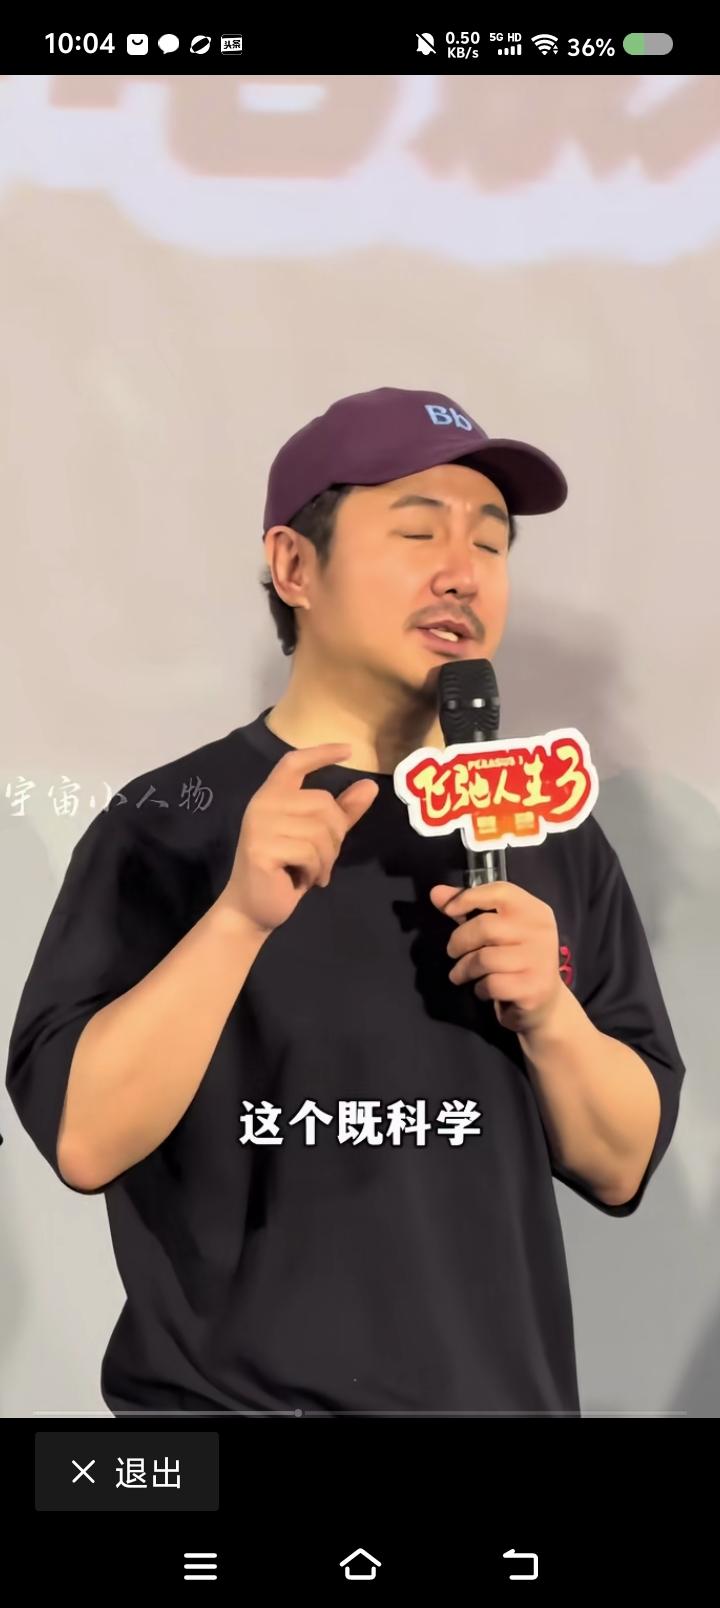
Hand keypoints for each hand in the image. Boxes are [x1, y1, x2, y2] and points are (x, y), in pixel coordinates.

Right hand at [219, 744, 378, 935]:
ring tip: (311, 871)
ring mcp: (259, 826)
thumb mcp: (317, 838)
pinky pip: (310, 852)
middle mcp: (262, 804)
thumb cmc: (285, 871)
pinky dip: (315, 871)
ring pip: (320, 831)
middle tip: (322, 859)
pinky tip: (302, 880)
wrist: (253, 908)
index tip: (349, 749)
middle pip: (323, 803)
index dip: (321, 752)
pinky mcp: (261, 849)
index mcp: (272, 796)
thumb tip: (370, 786)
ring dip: (326, 859)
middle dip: (335, 835)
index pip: (295, 763)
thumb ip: (341, 812)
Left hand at [429, 881, 565, 1035]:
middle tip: (453, 952)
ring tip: (460, 975)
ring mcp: (539, 960)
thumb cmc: (515, 960)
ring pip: (484, 959)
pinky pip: (492, 984)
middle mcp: (540, 931)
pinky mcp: (534, 987)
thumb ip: (469, 908)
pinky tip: (483, 990)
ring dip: (464, 969)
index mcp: (534, 911)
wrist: (545, 1003)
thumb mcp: (496, 930)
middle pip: (485, 927)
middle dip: (459, 941)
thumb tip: (436, 893)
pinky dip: (480, 989)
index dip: (470, 897)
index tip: (449, 910)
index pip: (500, 891)